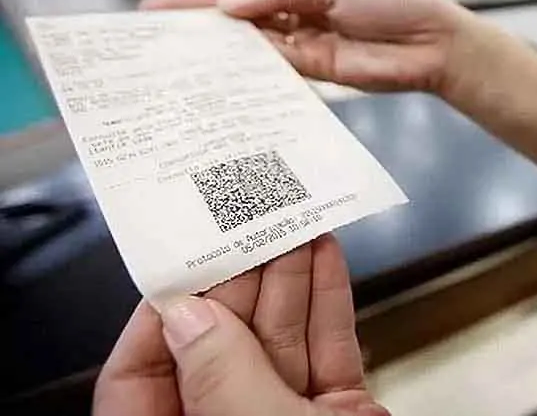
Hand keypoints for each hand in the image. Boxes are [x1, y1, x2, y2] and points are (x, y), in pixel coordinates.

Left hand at [93, 235, 387, 415]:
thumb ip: (220, 380)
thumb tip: (191, 319)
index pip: (142, 378)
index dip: (161, 315)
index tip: (182, 259)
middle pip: (218, 346)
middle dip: (239, 280)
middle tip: (250, 221)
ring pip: (278, 341)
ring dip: (289, 278)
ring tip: (292, 223)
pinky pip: (327, 351)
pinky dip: (330, 303)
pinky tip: (326, 261)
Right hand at [141, 0, 469, 93]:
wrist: (430, 43)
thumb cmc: (388, 4)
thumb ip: (280, 0)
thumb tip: (229, 10)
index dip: (199, 4)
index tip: (156, 9)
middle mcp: (296, 22)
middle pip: (240, 29)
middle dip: (200, 34)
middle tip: (156, 43)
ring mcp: (305, 51)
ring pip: (254, 54)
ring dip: (220, 57)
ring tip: (176, 65)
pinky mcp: (318, 76)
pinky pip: (278, 74)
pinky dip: (251, 74)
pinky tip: (221, 79)